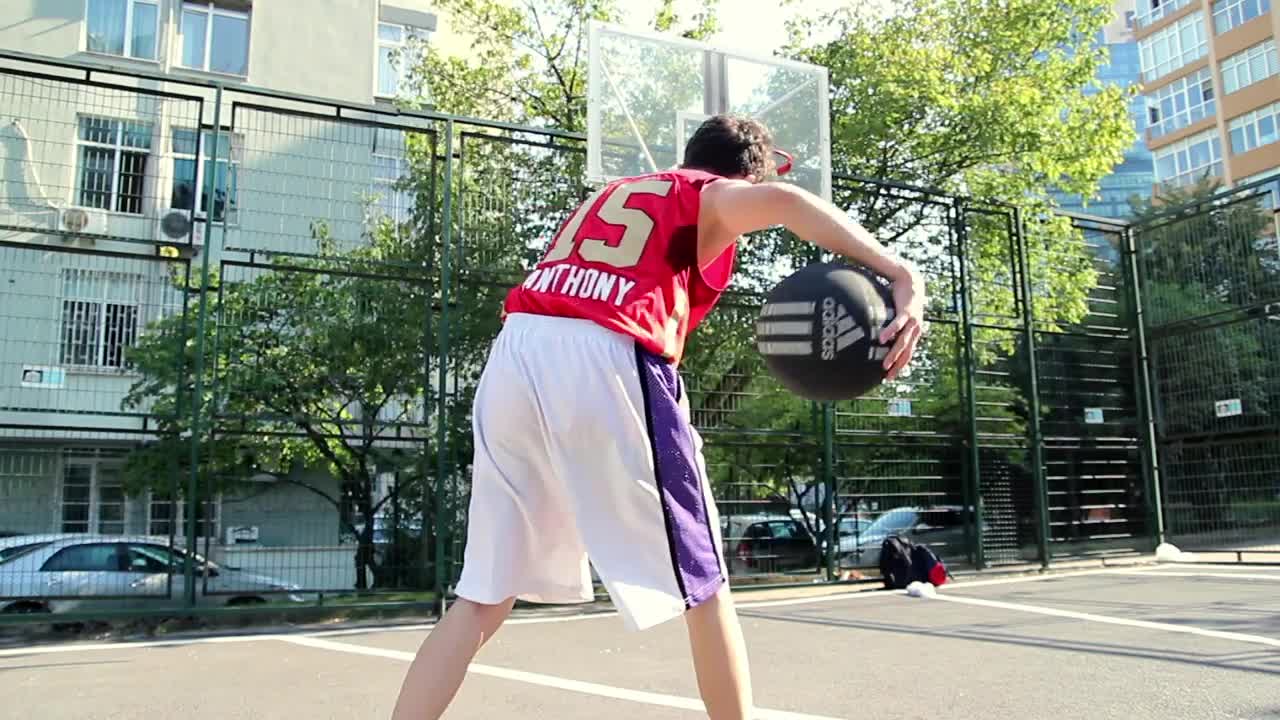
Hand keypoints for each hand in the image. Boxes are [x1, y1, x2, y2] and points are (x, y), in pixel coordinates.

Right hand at [879, 264, 926, 380]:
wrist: (912, 281)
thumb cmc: (902, 298)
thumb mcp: (896, 314)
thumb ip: (886, 324)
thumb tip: (873, 332)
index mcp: (913, 332)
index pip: (908, 354)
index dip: (900, 366)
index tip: (890, 376)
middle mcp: (915, 330)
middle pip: (907, 353)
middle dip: (898, 366)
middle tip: (888, 377)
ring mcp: (912, 322)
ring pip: (903, 342)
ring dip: (894, 354)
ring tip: (885, 365)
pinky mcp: (907, 312)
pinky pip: (897, 324)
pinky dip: (890, 332)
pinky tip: (881, 340)